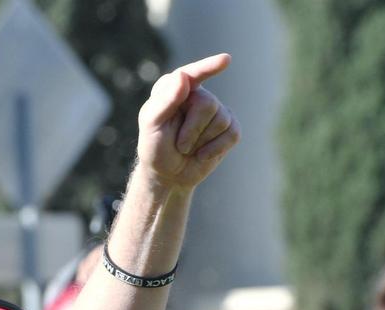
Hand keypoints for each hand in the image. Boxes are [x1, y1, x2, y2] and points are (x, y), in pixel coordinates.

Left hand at [136, 53, 240, 190]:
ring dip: (200, 141)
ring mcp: (216, 110)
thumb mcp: (152, 125)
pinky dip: (215, 149)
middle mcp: (197, 94)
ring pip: (221, 120)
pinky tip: (201, 155)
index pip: (192, 75)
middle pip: (207, 104)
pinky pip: (233, 133)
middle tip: (178, 144)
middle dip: (191, 129)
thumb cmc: (155, 147)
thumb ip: (164, 101)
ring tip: (187, 148)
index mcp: (174, 88)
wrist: (168, 174)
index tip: (225, 60)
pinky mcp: (230, 128)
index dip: (208, 67)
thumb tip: (182, 77)